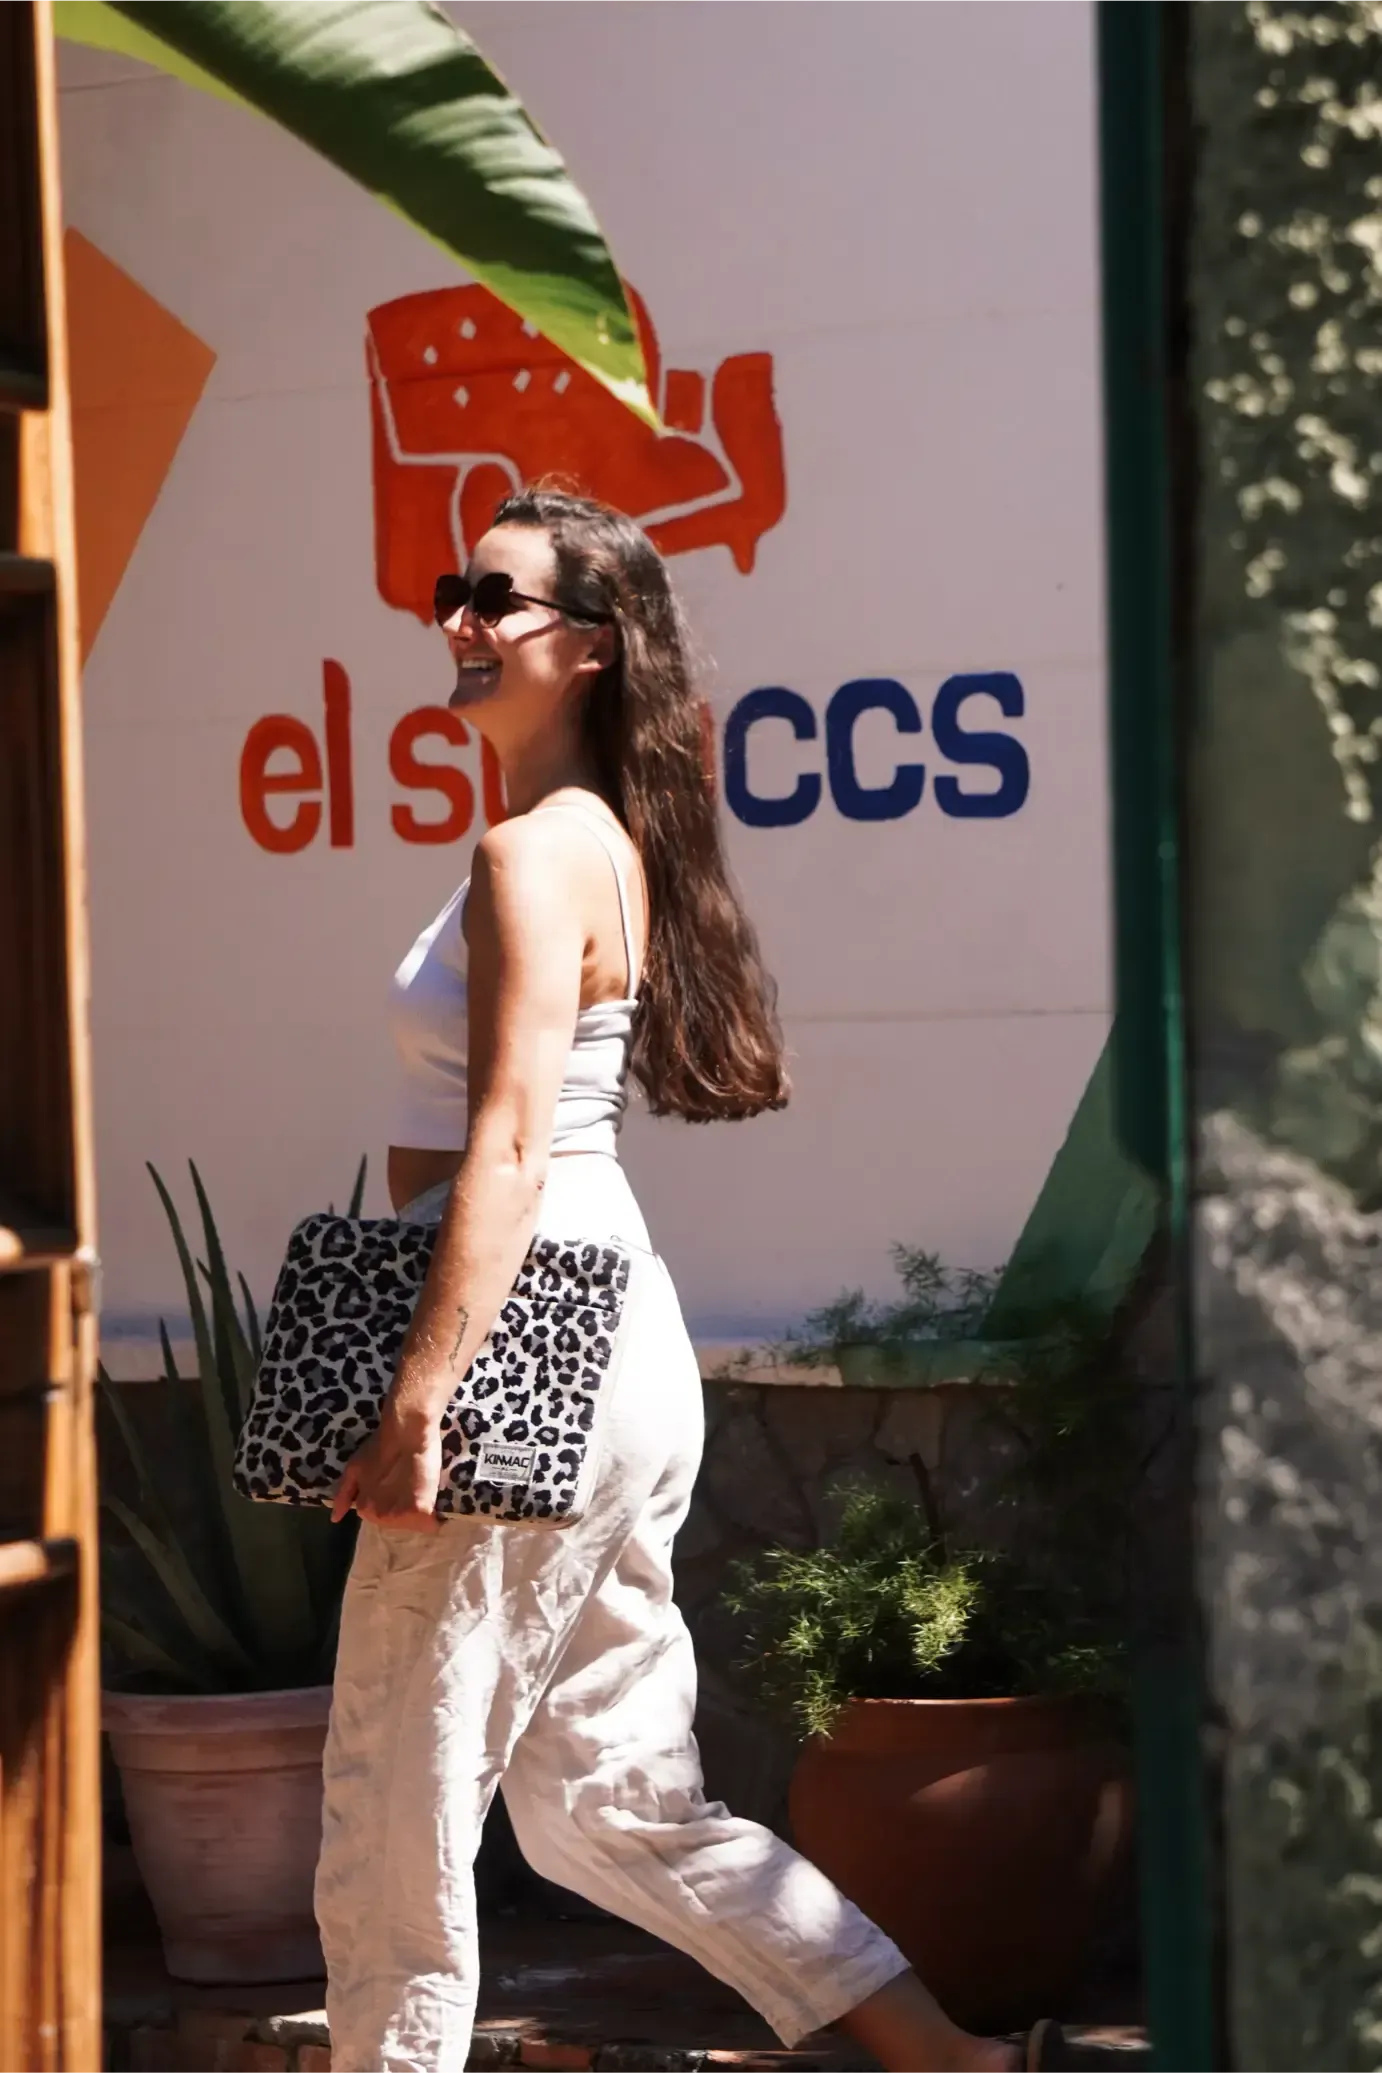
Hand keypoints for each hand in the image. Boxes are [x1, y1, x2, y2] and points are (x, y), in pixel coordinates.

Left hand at [332, 1400, 442, 1531]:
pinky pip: (430, 1524)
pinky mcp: (421, 1511)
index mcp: (364, 1509)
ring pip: (414, 1525)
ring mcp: (400, 1516)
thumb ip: (343, 1495)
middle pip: (397, 1524)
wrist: (406, 1431)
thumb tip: (335, 1518)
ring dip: (418, 1512)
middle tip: (409, 1487)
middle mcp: (380, 1517)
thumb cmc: (380, 1445)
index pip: (379, 1519)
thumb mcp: (354, 1468)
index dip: (389, 1503)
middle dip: (403, 1510)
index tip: (397, 1488)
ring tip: (421, 1490)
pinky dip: (433, 1515)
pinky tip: (433, 1499)